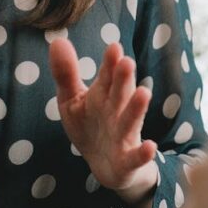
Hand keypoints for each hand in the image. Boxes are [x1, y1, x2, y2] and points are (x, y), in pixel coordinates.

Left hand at [48, 40, 159, 205]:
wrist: (106, 166)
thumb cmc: (90, 126)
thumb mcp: (72, 100)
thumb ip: (66, 73)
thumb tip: (57, 40)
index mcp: (104, 95)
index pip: (107, 76)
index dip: (110, 63)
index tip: (113, 48)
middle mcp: (117, 112)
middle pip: (120, 94)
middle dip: (124, 79)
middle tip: (126, 62)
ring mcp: (124, 135)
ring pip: (131, 121)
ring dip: (137, 108)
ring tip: (144, 93)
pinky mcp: (128, 160)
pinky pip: (136, 157)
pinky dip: (143, 153)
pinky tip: (150, 146)